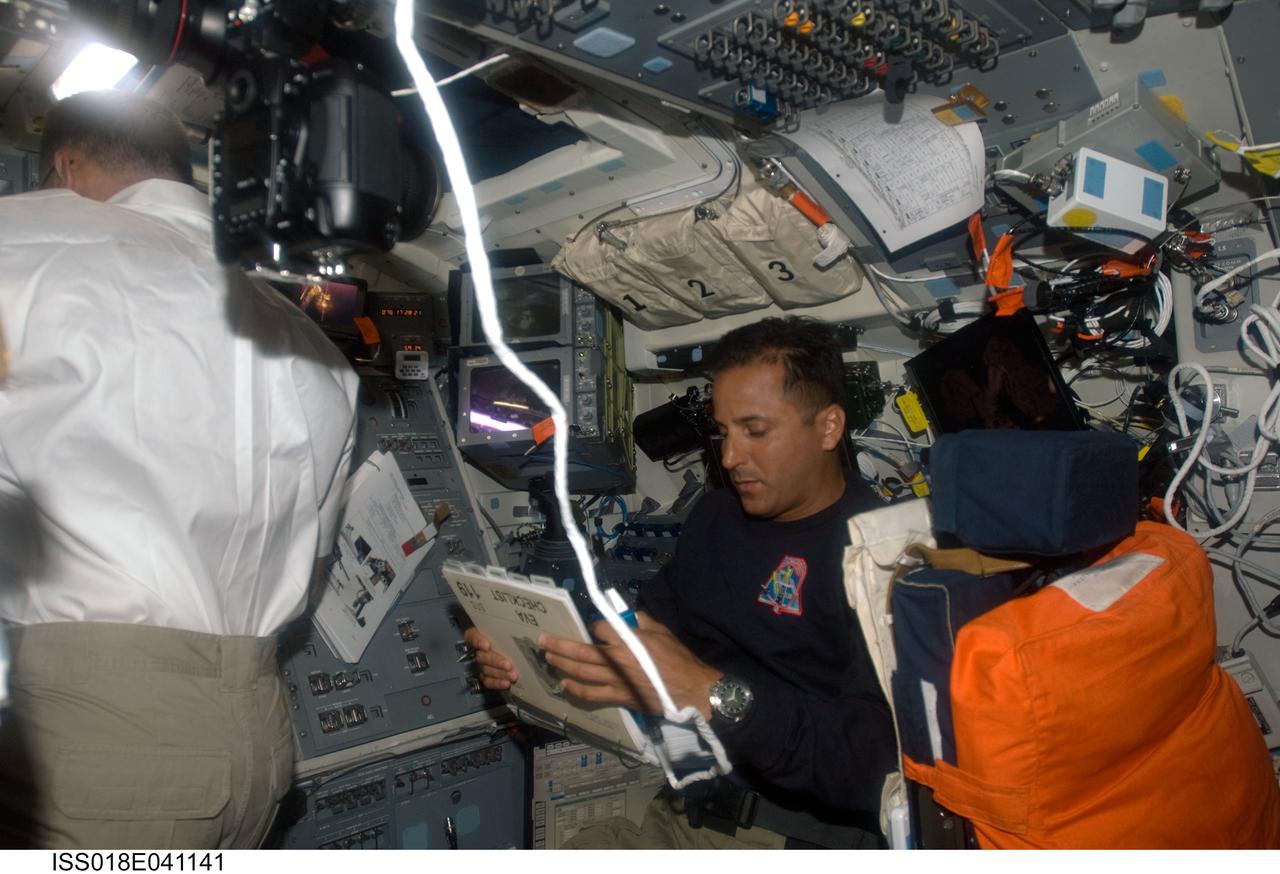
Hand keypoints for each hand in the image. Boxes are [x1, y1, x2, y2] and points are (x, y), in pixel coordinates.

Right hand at [463, 626, 518, 689]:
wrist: (516, 650)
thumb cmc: (514, 636)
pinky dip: (497, 683)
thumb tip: (538, 639)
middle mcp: (479, 650)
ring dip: (499, 673)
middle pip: (482, 656)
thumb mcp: (514, 631)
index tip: (487, 645)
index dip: (478, 641)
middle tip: (508, 665)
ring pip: (486, 670)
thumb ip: (521, 631)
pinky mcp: (486, 676)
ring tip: (512, 676)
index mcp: (480, 635)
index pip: (473, 636)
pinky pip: (488, 681)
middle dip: (496, 661)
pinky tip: (506, 684)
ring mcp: (482, 664)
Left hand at [539, 611, 722, 717]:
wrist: (690, 689)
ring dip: (561, 665)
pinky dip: (575, 689)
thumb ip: (641, 621)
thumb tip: (626, 616)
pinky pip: (591, 694)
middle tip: (541, 641)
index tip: (595, 628)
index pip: (599, 629)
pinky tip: (564, 684)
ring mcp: (615, 681)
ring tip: (548, 658)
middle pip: (581, 651)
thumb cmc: (678, 658)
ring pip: (581, 672)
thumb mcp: (661, 631)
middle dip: (559, 645)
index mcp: (627, 640)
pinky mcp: (618, 697)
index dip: (595, 627)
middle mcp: (616, 660)